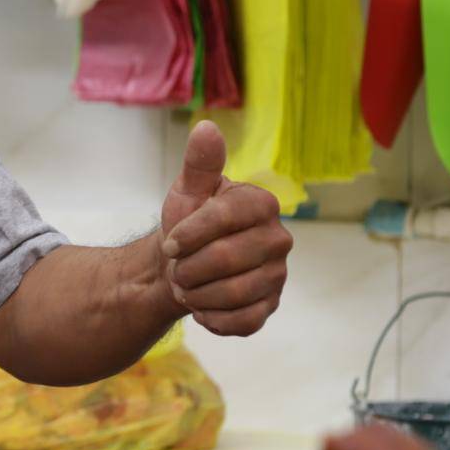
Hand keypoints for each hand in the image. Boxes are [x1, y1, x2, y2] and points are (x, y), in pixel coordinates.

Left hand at [157, 121, 291, 335]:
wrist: (184, 264)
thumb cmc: (188, 222)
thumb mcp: (187, 190)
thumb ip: (200, 163)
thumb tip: (207, 127)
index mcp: (261, 204)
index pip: (226, 217)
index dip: (191, 234)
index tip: (170, 244)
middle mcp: (278, 239)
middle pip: (227, 259)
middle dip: (189, 268)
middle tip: (177, 268)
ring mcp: (278, 275)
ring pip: (233, 293)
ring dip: (197, 294)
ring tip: (187, 285)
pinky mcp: (270, 306)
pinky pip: (243, 321)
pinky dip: (213, 318)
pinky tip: (202, 307)